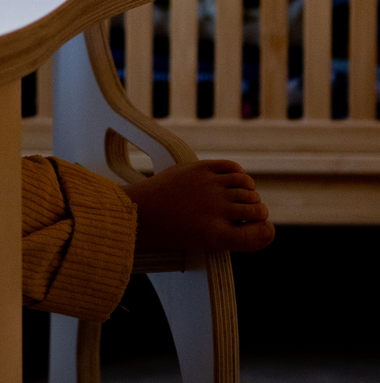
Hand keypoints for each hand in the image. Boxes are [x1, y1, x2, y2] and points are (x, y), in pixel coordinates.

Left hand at [125, 159, 274, 253]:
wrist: (143, 213)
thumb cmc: (177, 232)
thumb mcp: (210, 243)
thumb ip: (239, 236)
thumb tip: (266, 225)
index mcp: (219, 236)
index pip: (263, 233)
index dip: (266, 231)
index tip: (262, 228)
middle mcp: (216, 211)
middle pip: (258, 209)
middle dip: (258, 211)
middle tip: (249, 212)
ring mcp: (209, 187)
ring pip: (248, 187)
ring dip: (250, 193)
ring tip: (243, 197)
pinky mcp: (199, 168)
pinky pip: (233, 167)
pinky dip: (240, 174)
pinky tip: (236, 181)